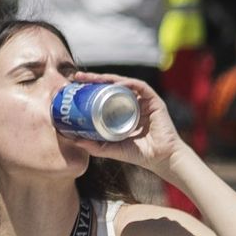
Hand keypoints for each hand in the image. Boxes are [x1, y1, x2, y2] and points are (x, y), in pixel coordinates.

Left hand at [62, 75, 190, 177]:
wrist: (161, 159)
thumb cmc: (139, 154)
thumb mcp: (111, 148)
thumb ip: (94, 145)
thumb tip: (73, 140)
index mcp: (122, 111)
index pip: (105, 95)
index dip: (90, 89)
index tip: (75, 86)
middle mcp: (132, 103)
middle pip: (111, 86)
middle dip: (94, 79)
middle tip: (78, 77)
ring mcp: (143, 100)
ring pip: (123, 83)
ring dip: (107, 78)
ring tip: (92, 78)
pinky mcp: (154, 100)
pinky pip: (139, 86)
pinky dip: (127, 83)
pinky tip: (115, 85)